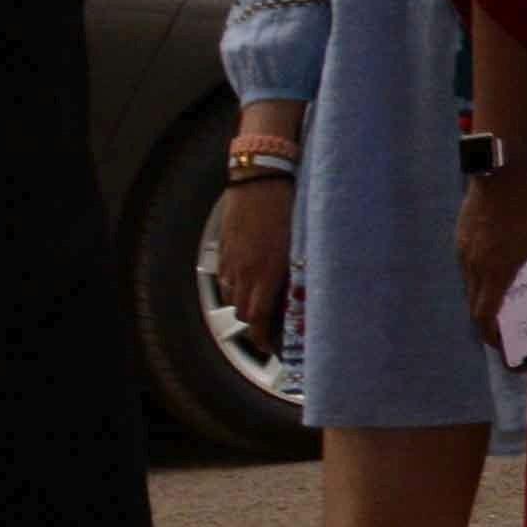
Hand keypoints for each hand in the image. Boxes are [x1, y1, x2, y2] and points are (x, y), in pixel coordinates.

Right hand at [213, 164, 290, 332]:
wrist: (260, 180)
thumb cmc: (287, 208)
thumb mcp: (300, 245)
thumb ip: (296, 274)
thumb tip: (302, 295)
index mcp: (266, 274)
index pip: (258, 321)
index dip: (264, 339)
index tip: (273, 346)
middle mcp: (244, 272)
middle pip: (243, 313)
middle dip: (257, 325)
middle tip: (274, 326)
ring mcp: (231, 261)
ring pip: (232, 297)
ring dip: (246, 306)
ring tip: (263, 305)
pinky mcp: (224, 250)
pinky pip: (226, 279)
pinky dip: (236, 288)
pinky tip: (250, 282)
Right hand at [454, 161, 526, 348]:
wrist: (501, 170)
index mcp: (496, 272)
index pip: (484, 317)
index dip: (491, 337)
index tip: (501, 346)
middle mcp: (474, 266)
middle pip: (476, 305)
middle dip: (491, 322)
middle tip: (508, 327)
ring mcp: (464, 250)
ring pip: (471, 285)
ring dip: (486, 297)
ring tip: (506, 297)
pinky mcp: (461, 236)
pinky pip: (469, 266)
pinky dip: (482, 275)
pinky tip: (501, 266)